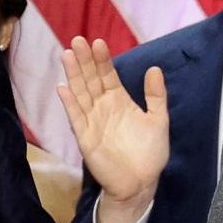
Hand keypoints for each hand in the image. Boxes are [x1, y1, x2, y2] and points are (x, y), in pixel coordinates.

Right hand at [57, 36, 168, 222]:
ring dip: (74, 75)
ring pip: (80, 93)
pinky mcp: (85, 137)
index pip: (108, 75)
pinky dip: (70, 104)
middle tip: (77, 40)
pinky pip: (76, 118)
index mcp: (119, 101)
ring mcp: (92, 121)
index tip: (98, 42)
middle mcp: (102, 108)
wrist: (141, 182)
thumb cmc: (150, 153)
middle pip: (90, 80)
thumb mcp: (159, 119)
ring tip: (67, 55)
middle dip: (84, 60)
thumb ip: (156, 95)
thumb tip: (154, 68)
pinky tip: (63, 88)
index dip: (102, 60)